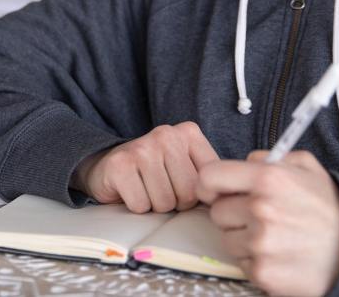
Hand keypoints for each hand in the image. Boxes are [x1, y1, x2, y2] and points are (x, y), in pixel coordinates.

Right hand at [73, 121, 219, 212]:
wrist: (108, 166)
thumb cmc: (154, 172)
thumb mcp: (186, 165)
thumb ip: (209, 176)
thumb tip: (230, 200)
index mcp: (189, 133)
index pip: (208, 181)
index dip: (196, 195)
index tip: (182, 187)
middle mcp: (166, 134)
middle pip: (187, 194)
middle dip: (175, 202)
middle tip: (160, 188)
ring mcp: (142, 147)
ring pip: (164, 202)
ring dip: (154, 205)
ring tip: (146, 189)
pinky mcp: (120, 165)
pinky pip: (141, 205)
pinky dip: (136, 206)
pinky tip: (131, 190)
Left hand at [196, 150, 338, 296]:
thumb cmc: (329, 208)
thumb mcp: (307, 166)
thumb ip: (270, 157)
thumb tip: (244, 162)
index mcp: (268, 178)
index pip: (209, 177)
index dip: (210, 184)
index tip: (216, 190)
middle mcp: (261, 209)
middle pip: (217, 211)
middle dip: (233, 212)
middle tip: (259, 215)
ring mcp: (261, 244)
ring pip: (227, 239)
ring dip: (243, 238)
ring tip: (273, 236)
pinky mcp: (263, 273)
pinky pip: (241, 263)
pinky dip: (255, 260)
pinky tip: (278, 253)